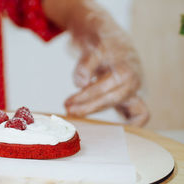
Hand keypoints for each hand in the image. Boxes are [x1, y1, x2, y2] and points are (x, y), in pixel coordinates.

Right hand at [59, 0, 148, 125]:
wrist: (99, 28)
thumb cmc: (104, 63)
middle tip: (72, 113)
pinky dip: (83, 72)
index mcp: (132, 89)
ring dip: (86, 95)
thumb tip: (81, 115)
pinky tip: (77, 80)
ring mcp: (120, 60)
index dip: (131, 124)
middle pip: (116, 97)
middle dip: (92, 107)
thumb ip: (103, 101)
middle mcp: (131, 76)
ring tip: (68, 103)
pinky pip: (93, 61)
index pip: (140, 112)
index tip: (112, 131)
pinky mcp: (105, 45)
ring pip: (107, 82)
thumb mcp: (108, 85)